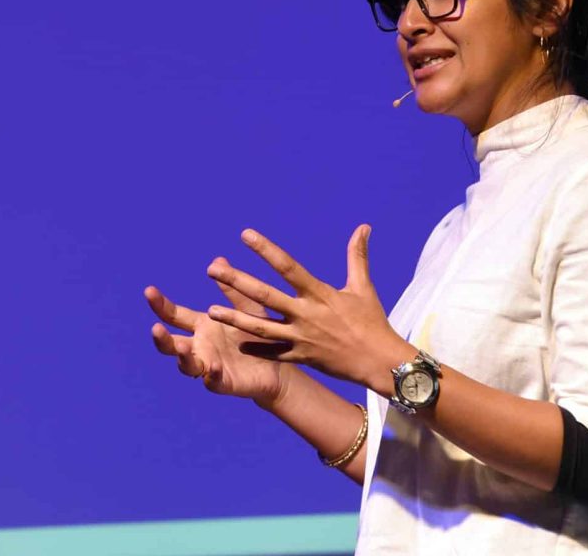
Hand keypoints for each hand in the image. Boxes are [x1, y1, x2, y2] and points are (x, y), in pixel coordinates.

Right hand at [145, 268, 284, 403]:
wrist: (279, 364)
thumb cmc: (259, 332)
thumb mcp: (247, 306)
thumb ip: (233, 287)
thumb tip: (218, 260)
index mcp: (203, 325)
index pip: (175, 315)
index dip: (161, 305)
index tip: (148, 290)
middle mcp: (200, 346)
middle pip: (171, 344)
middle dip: (161, 337)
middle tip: (155, 328)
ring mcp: (208, 365)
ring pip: (186, 365)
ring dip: (182, 357)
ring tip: (183, 348)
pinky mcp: (223, 382)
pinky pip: (213, 381)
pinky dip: (210, 374)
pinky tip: (212, 367)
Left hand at [205, 224, 403, 388]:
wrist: (378, 360)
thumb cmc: (371, 320)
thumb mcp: (363, 286)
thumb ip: (357, 255)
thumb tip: (363, 226)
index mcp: (319, 294)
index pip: (287, 267)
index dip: (266, 250)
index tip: (245, 236)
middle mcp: (305, 314)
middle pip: (265, 296)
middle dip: (237, 281)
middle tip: (212, 270)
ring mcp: (300, 338)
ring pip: (260, 328)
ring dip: (234, 319)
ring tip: (210, 311)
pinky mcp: (300, 357)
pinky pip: (272, 354)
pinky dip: (254, 349)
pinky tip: (235, 344)